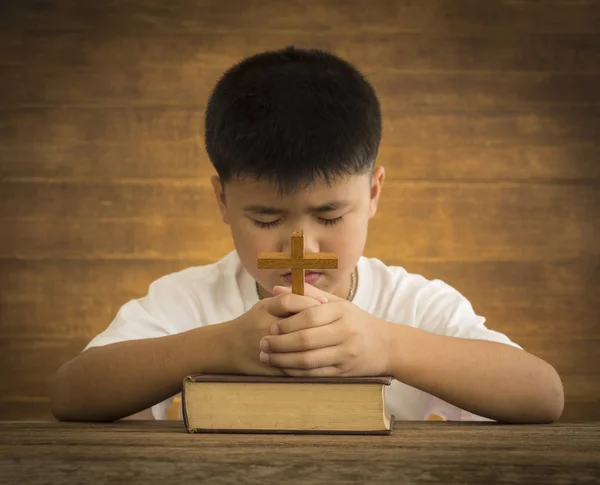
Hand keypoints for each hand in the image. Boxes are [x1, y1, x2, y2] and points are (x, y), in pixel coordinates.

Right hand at [228, 292, 322, 375]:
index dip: (310, 301)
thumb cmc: (254, 322)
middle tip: (334, 324)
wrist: (229, 347)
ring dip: (319, 346)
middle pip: (299, 324)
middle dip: (320, 324)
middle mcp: (265, 327)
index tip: (325, 304)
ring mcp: (268, 349)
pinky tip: (323, 357)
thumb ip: (292, 299)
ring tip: (330, 342)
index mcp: (265, 309)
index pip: (290, 301)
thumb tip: (323, 301)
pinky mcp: (271, 367)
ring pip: (300, 348)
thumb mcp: (268, 305)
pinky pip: (296, 367)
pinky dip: (312, 363)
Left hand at [259, 284, 391, 376]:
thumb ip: (307, 294)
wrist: (386, 346)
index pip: (309, 317)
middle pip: (306, 340)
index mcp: (342, 311)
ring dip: (283, 360)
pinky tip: (282, 368)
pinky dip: (295, 372)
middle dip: (280, 343)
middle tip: (262, 344)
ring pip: (308, 360)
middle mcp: (345, 332)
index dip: (287, 324)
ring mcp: (346, 354)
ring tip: (266, 357)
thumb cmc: (355, 321)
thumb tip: (277, 288)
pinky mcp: (344, 372)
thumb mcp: (337, 303)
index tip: (270, 327)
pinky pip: (315, 374)